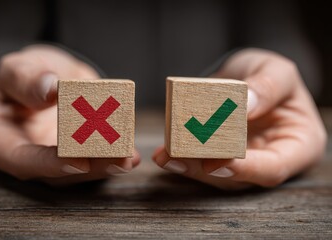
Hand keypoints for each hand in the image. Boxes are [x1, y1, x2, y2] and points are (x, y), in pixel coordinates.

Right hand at [0, 44, 139, 185]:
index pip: (21, 160)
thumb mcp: (16, 69)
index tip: (79, 161)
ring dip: (107, 166)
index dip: (50, 164)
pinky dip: (113, 156)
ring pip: (79, 171)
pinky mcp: (74, 155)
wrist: (44, 78)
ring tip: (128, 158)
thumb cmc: (23, 75)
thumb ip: (26, 79)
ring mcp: (52, 159)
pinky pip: (93, 159)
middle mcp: (26, 156)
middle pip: (57, 171)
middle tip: (117, 160)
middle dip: (90, 168)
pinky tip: (131, 154)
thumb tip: (50, 89)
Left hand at [153, 48, 326, 189]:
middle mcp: (268, 159)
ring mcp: (241, 161)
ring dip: (188, 166)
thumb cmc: (269, 74)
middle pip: (238, 176)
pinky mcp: (218, 155)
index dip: (246, 169)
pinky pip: (200, 161)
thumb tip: (245, 105)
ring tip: (166, 155)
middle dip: (206, 169)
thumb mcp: (277, 71)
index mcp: (297, 145)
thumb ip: (268, 86)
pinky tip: (163, 153)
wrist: (247, 75)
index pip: (274, 168)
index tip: (218, 161)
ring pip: (214, 173)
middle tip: (180, 157)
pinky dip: (181, 158)